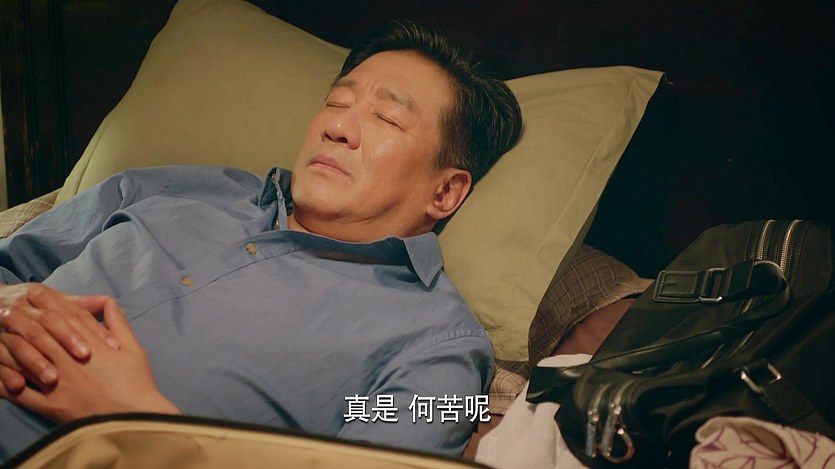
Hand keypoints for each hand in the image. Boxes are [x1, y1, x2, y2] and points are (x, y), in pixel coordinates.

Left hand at [0, 293, 177, 421]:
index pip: (68, 319)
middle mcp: (71, 362)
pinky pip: (22, 394)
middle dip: (27, 317)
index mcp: (93, 347)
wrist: (133, 420)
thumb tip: (111, 304)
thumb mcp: (135, 350)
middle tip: (12, 304)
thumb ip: (119, 326)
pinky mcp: (51, 406)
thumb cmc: (138, 385)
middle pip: (44, 333)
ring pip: (29, 358)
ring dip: (13, 343)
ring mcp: (59, 383)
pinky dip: (6, 383)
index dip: (50, 303)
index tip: (37, 291)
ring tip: (1, 331)